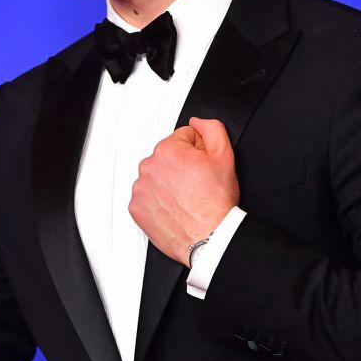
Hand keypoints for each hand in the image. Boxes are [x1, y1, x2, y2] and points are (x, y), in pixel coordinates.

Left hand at [128, 117, 238, 266]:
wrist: (209, 238)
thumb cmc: (216, 203)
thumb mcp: (224, 156)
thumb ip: (211, 128)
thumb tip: (197, 122)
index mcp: (167, 150)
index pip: (183, 138)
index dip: (198, 152)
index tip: (202, 168)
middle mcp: (148, 167)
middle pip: (168, 156)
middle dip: (181, 166)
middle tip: (196, 185)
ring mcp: (140, 188)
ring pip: (157, 176)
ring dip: (168, 183)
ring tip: (186, 198)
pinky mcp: (136, 208)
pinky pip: (147, 196)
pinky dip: (158, 200)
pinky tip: (174, 207)